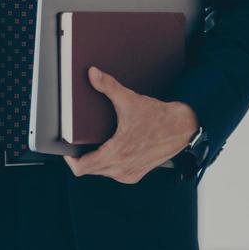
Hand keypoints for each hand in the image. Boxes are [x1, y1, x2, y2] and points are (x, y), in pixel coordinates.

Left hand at [64, 67, 198, 184]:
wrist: (182, 129)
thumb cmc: (158, 118)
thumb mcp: (130, 100)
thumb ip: (109, 86)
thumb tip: (93, 74)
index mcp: (118, 154)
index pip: (82, 167)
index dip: (70, 159)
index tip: (66, 148)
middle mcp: (122, 169)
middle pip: (89, 169)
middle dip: (81, 156)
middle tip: (77, 141)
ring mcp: (129, 174)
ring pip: (100, 171)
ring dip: (94, 160)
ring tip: (92, 143)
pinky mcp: (135, 174)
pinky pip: (112, 172)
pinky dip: (107, 163)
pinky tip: (108, 149)